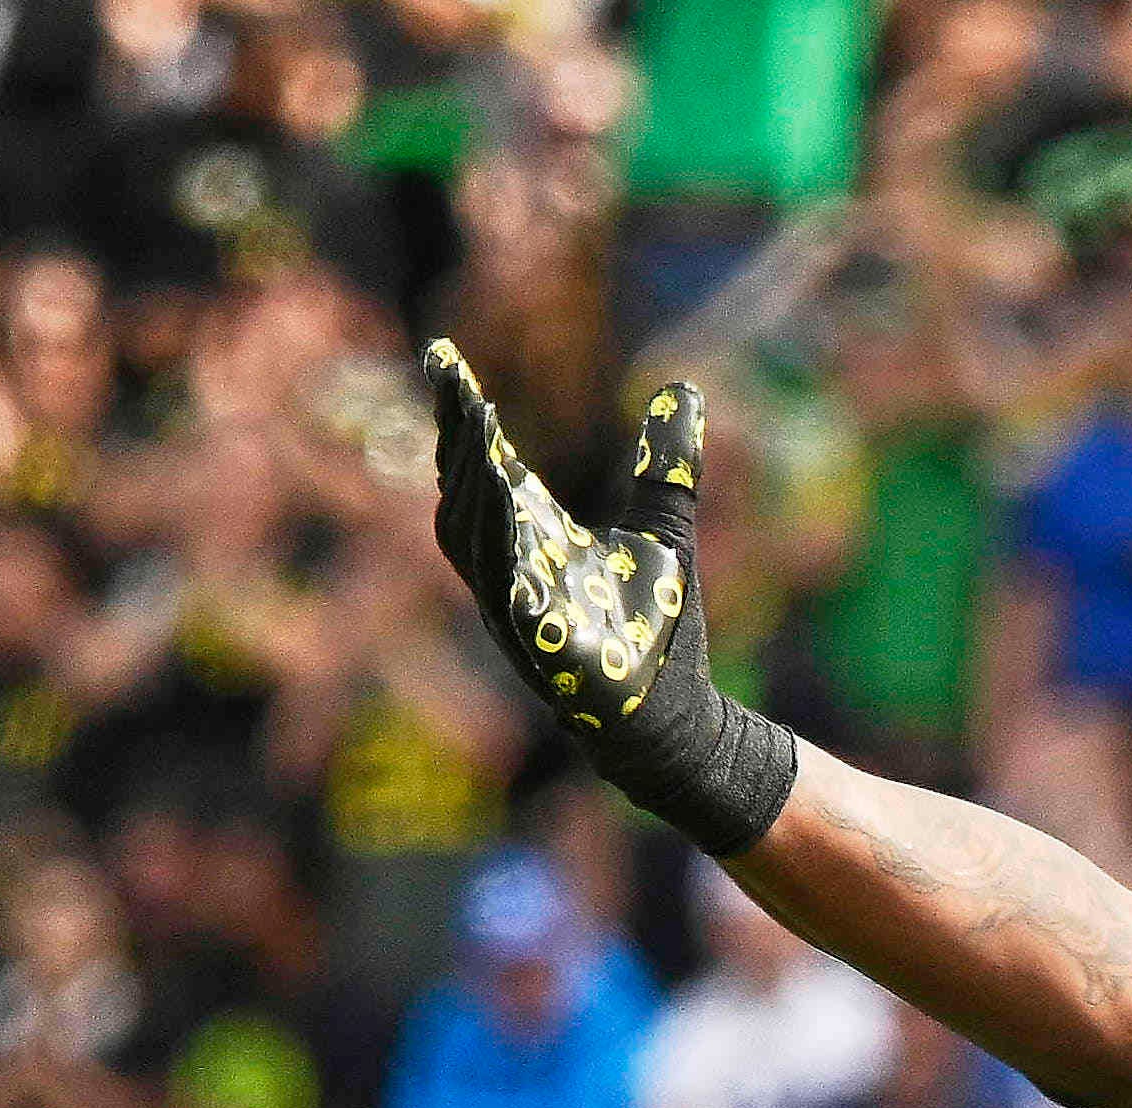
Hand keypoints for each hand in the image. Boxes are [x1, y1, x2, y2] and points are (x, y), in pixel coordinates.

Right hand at [421, 344, 799, 859]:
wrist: (680, 724)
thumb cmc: (661, 636)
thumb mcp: (667, 533)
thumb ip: (667, 466)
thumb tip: (684, 389)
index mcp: (532, 545)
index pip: (484, 472)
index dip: (462, 419)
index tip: (447, 359)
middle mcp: (513, 578)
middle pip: (463, 502)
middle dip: (457, 445)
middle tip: (457, 387)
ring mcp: (521, 620)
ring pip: (475, 548)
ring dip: (473, 490)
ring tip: (475, 432)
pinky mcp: (545, 658)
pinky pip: (511, 603)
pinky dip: (503, 561)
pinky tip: (505, 518)